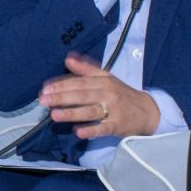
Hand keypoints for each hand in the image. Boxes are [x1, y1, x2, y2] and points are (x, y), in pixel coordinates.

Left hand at [39, 53, 159, 139]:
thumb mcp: (106, 78)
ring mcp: (113, 110)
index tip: (45, 88)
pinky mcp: (117, 126)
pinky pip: (103, 128)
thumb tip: (67, 58)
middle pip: (82, 95)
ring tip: (54, 115)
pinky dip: (91, 130)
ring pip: (90, 111)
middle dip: (62, 98)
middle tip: (43, 100)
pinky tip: (78, 132)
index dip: (62, 85)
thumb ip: (85, 69)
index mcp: (103, 81)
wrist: (147, 111)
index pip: (80, 82)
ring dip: (72, 113)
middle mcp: (108, 94)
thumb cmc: (120, 93)